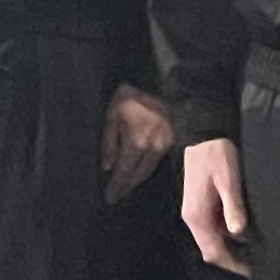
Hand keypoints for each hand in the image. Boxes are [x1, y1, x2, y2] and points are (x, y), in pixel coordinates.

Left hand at [101, 83, 176, 198]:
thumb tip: (108, 166)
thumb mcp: (112, 116)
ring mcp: (164, 145)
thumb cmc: (130, 97)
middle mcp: (152, 149)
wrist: (158, 81)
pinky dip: (146, 169)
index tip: (110, 199)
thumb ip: (109, 143)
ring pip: (149, 170)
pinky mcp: (170, 140)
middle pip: (138, 175)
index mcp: (136, 143)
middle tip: (117, 197)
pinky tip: (139, 171)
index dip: (117, 187)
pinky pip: (156, 161)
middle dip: (127, 187)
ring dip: (137, 181)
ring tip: (126, 188)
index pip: (124, 172)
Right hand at [182, 137, 252, 274]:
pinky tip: (243, 231)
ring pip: (212, 239)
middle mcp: (193, 218)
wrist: (202, 133)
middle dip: (232, 259)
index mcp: (197, 216)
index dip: (232, 264)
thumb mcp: (228, 180)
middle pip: (211, 249)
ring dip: (230, 247)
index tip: (251, 273)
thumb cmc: (216, 154)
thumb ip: (233, 206)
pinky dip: (227, 234)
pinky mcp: (200, 204)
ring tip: (254, 250)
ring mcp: (195, 211)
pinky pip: (213, 227)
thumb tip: (238, 232)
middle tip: (256, 264)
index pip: (213, 251)